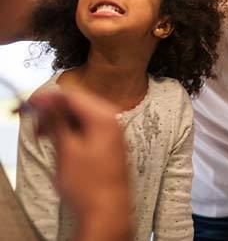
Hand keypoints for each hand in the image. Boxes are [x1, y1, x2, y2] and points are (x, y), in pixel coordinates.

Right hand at [29, 89, 133, 240]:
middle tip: (36, 123)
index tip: (32, 104)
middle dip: (54, 111)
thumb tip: (47, 103)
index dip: (49, 98)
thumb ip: (57, 121)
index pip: (72, 96)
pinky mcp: (109, 143)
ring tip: (43, 135)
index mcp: (104, 117)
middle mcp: (112, 120)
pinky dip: (72, 131)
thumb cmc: (90, 187)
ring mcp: (112, 132)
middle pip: (78, 104)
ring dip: (61, 122)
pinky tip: (59, 141)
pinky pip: (88, 127)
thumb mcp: (66, 150)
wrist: (108, 213)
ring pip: (81, 116)